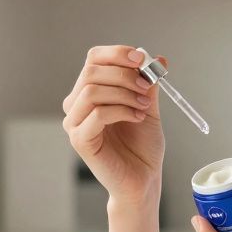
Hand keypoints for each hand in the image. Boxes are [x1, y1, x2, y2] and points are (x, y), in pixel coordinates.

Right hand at [63, 45, 165, 204]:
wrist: (143, 178)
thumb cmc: (142, 145)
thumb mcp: (148, 106)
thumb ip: (148, 83)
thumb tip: (156, 58)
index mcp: (89, 91)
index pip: (94, 59)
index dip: (117, 54)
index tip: (142, 59)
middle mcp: (76, 105)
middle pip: (92, 71)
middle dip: (124, 74)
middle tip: (147, 86)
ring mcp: (74, 123)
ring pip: (92, 90)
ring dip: (124, 93)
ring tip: (143, 105)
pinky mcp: (79, 140)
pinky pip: (97, 113)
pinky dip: (121, 110)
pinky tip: (137, 118)